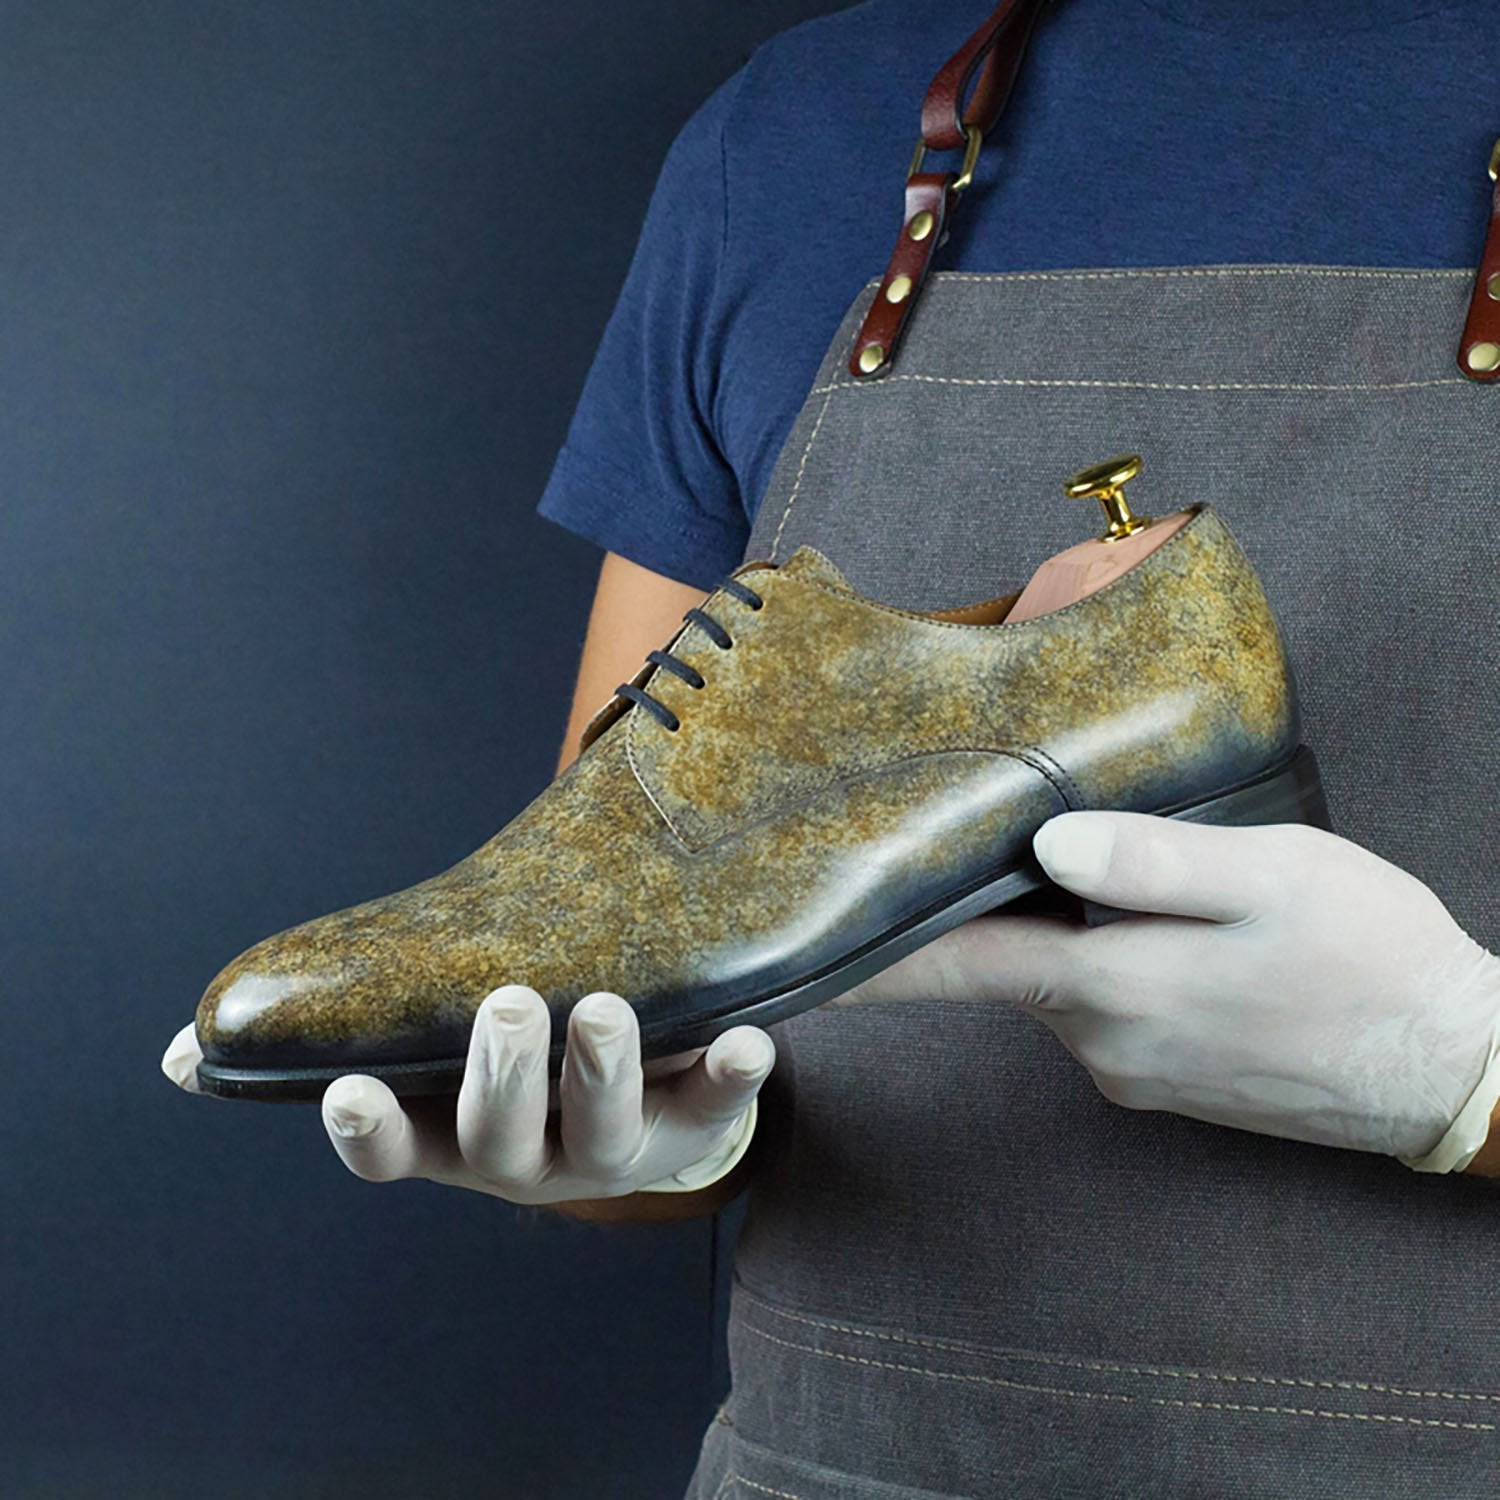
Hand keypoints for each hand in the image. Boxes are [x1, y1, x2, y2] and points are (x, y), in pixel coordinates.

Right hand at [161, 986, 775, 1202]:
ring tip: (601, 1010)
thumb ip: (336, 1035)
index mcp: (454, 1140)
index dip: (374, 1133)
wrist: (635, 1110)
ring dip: (600, 1071)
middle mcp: (529, 1160)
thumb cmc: (509, 1073)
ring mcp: (613, 1149)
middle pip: (504, 1140)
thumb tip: (179, 1052)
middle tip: (504, 1006)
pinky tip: (750, 1046)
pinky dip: (730, 1081)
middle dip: (502, 1078)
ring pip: (601, 1132)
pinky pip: (715, 1112)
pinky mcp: (689, 1125)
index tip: (351, 1088)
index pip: (399, 1155)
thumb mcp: (424, 1062)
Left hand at [842, 816, 1499, 1161]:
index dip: (869, 955)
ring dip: (1039, 933)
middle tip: (927, 849)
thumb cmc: (1369, 959)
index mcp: (1112, 988)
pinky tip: (1131, 922)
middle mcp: (1102, 1042)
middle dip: (958, 915)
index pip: (954, 967)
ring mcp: (1131, 1067)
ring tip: (1056, 865)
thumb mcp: (1271, 880)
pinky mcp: (1163, 1074)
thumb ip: (1153, 864)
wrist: (1452, 1067)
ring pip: (1049, 983)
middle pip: (996, 966)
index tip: (794, 951)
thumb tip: (1046, 849)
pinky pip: (1096, 1005)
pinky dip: (1088, 961)